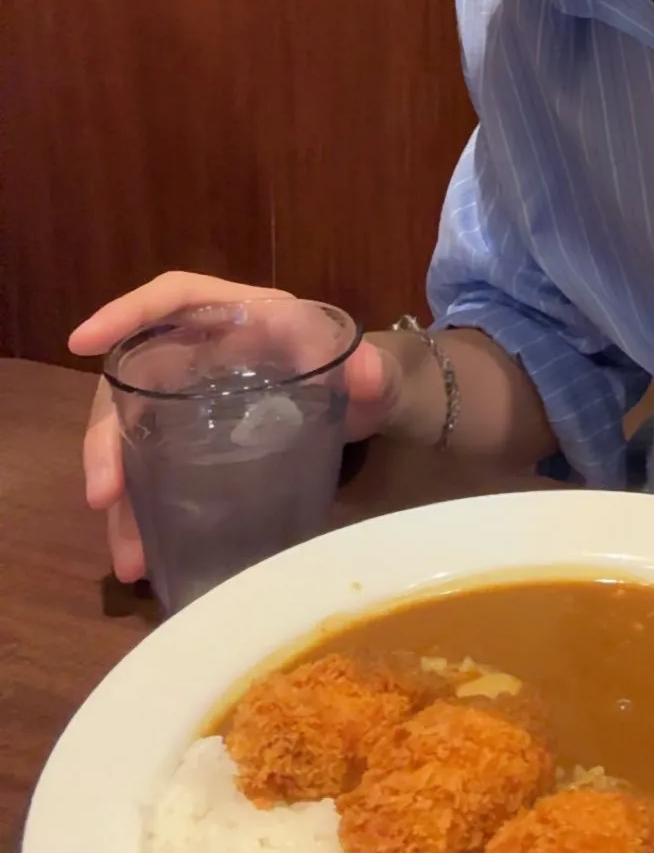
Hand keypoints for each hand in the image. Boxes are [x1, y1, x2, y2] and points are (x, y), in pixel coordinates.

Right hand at [69, 272, 400, 581]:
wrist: (372, 412)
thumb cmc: (362, 373)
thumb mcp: (372, 370)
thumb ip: (374, 371)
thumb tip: (369, 374)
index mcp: (237, 314)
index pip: (172, 297)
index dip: (124, 312)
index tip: (81, 343)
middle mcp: (200, 351)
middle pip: (132, 384)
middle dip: (107, 441)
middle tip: (101, 496)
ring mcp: (190, 398)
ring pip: (133, 438)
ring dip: (121, 497)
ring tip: (128, 556)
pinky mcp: (193, 441)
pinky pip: (152, 470)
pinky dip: (142, 513)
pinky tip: (143, 555)